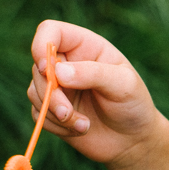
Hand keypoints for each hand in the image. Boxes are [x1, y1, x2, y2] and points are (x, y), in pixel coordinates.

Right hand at [25, 20, 162, 165]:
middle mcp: (67, 62)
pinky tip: (81, 129)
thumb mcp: (123, 85)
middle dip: (50, 93)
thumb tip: (58, 72)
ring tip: (84, 124)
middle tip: (67, 112)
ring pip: (34, 92)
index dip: (41, 45)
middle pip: (38, 66)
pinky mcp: (51, 109)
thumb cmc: (133, 104)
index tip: (47, 69)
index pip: (50, 31)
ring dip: (55, 112)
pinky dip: (56, 126)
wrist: (133, 138)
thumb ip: (93, 74)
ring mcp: (57, 86)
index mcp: (84, 46)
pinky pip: (38, 114)